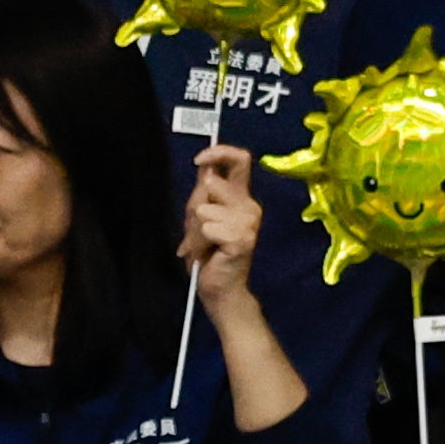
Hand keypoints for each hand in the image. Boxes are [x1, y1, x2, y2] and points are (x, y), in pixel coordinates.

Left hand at [179, 143, 264, 311]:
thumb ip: (203, 192)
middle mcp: (249, 206)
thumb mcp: (200, 218)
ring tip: (203, 246)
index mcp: (240, 197)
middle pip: (213, 183)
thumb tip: (205, 168)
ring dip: (195, 231)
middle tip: (197, 232)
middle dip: (195, 207)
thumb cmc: (210, 257)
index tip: (200, 161)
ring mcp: (249, 222)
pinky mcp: (243, 239)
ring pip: (205, 209)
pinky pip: (208, 228)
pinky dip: (200, 242)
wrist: (220, 291)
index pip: (240, 160)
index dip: (219, 153)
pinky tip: (208, 254)